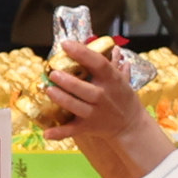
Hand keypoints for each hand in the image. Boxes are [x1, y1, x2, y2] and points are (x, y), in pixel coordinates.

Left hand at [40, 35, 170, 177]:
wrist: (130, 125)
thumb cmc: (123, 98)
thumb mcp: (122, 80)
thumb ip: (114, 64)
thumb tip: (113, 48)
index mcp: (112, 80)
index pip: (98, 63)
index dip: (82, 53)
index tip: (65, 44)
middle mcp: (103, 97)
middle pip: (85, 89)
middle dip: (68, 81)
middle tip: (53, 72)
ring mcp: (95, 113)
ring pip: (76, 106)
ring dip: (62, 99)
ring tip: (48, 89)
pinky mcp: (88, 126)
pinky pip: (72, 130)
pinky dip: (59, 133)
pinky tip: (47, 133)